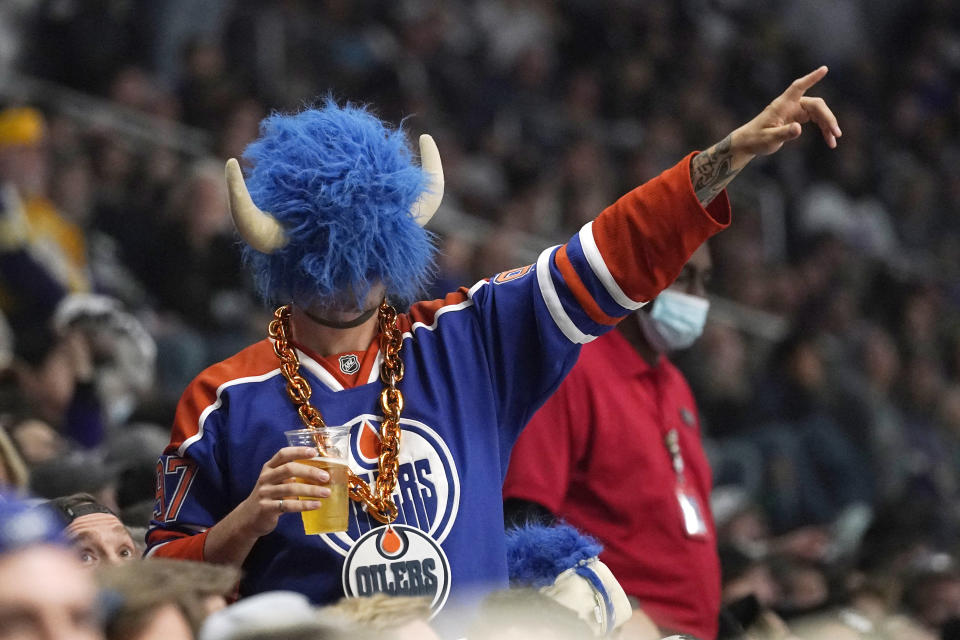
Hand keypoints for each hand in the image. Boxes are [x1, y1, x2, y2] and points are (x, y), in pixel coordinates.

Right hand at [236, 446, 331, 537]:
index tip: (314, 452)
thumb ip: (291, 476)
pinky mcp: (266, 508)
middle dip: (309, 472)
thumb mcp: (276, 482)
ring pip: (290, 489)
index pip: (283, 454)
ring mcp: (264, 493)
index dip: (298, 451)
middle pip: (289, 469)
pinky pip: (288, 506)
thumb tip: (321, 473)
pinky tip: (316, 505)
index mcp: (269, 468)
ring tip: (326, 492)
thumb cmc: (269, 497)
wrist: (249, 518)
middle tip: (326, 477)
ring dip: (311, 490)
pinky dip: (304, 505)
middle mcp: (266, 478)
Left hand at [691, 66, 840, 205]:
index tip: (824, 69)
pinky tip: (829, 140)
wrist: (749, 143)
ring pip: (818, 113)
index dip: (811, 78)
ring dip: (828, 125)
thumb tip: (799, 128)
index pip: (798, 87)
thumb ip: (784, 133)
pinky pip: (816, 120)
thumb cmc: (756, 139)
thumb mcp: (769, 138)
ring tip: (833, 142)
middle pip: (816, 105)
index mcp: (782, 105)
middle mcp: (791, 105)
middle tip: (836, 134)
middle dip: (828, 118)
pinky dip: (823, 129)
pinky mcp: (797, 118)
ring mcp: (795, 111)